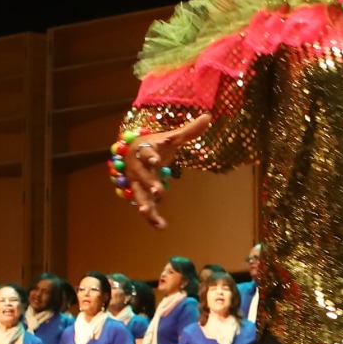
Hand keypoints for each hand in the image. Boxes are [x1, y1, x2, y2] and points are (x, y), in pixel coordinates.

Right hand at [120, 115, 211, 229]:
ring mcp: (138, 183)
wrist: (133, 152)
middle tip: (158, 191)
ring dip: (143, 203)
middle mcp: (139, 168)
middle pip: (142, 176)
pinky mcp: (141, 194)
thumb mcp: (171, 137)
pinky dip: (152, 217)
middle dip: (149, 184)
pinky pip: (146, 206)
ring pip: (139, 194)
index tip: (155, 159)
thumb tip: (208, 117)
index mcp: (145, 151)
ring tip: (146, 213)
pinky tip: (162, 227)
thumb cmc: (156, 144)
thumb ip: (189, 131)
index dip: (150, 155)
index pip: (146, 152)